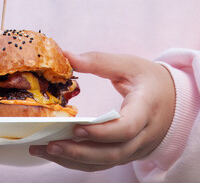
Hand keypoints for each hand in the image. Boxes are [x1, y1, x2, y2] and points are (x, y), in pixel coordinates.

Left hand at [29, 51, 174, 170]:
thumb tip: (66, 56)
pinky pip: (104, 163)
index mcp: (146, 108)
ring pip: (106, 162)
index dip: (102, 132)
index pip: (127, 127)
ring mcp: (137, 147)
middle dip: (80, 152)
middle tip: (50, 145)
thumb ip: (99, 61)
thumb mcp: (129, 64)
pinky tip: (58, 155)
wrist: (172, 98)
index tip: (76, 128)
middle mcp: (144, 134)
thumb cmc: (149, 80)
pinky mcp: (128, 152)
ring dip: (74, 160)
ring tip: (45, 151)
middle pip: (113, 152)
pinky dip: (80, 162)